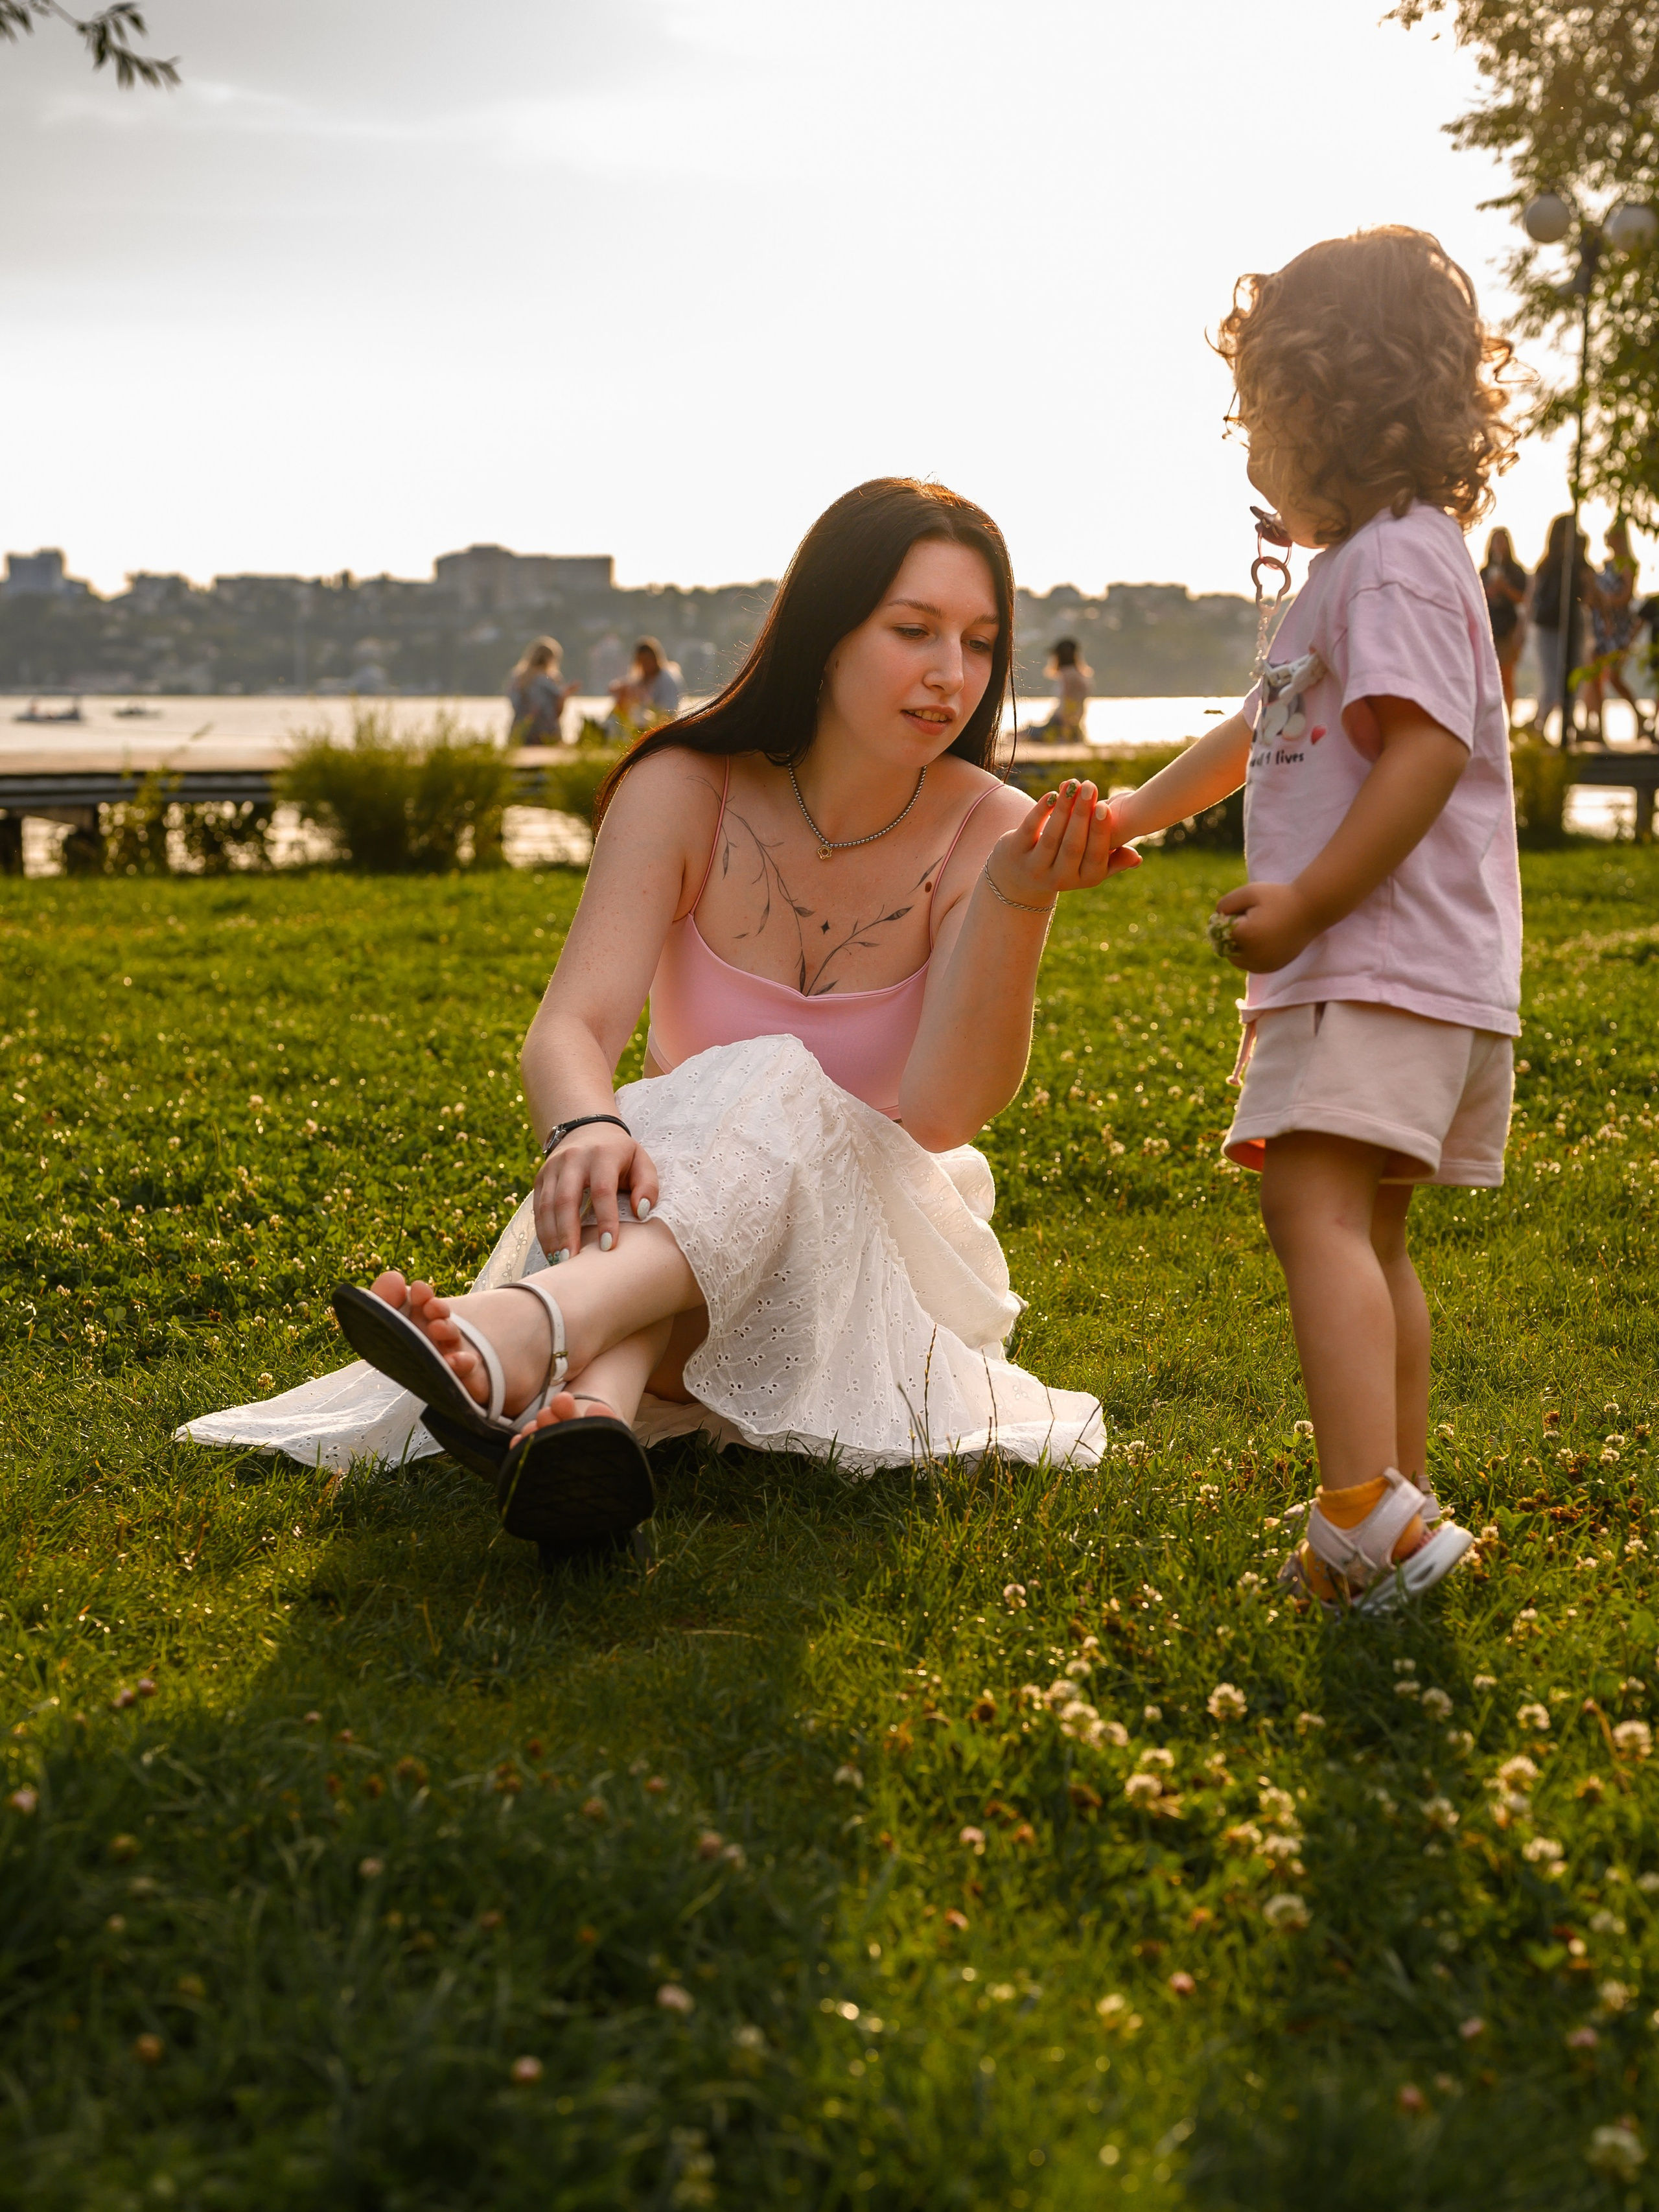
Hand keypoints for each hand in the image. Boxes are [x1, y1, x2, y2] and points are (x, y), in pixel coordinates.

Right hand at [532, 1124, 660, 1261]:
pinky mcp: (541, 1177)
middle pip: (566, 1199)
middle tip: (573, 1261)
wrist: (588, 1129)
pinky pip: (537, 1207)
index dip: (605, 1219)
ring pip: (547, 1205)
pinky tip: (551, 1251)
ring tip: (560, 1262)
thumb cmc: (621, 1155)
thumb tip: (642, 1212)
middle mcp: (573, 1159)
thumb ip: (647, 1185)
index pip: (602, 1190)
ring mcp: (553, 1168)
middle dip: (568, 1232)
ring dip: (552, 1235)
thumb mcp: (642, 1162)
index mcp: (602, 1155)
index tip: (608, 1247)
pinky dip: (543, 1231)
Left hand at [988, 781, 1142, 908]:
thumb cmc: (1066, 864)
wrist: (1020, 879)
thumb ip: (1114, 861)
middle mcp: (1059, 879)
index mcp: (1084, 879)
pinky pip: (1029, 830)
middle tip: (1090, 786)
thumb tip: (1136, 858)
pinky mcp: (1015, 852)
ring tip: (1072, 784)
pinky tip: (1051, 794)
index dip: (1099, 832)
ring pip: (1052, 837)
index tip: (1105, 807)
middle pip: (1073, 846)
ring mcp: (1034, 868)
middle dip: (1082, 815)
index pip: (1095, 857)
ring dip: (1063, 808)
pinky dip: (1040, 812)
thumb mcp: (1090, 867)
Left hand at [1212, 879, 1319, 971]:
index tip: (1245, 910)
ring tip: (1259, 928)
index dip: (1229, 919)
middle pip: (1226, 947)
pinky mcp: (1271, 968)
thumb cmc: (1279, 897)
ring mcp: (1264, 965)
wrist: (1311, 909)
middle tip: (1253, 919)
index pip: (1220, 932)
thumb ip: (1226, 903)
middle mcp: (1254, 956)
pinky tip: (1263, 938)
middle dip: (1233, 934)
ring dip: (1239, 946)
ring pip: (1236, 959)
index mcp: (1246, 936)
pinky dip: (1250, 954)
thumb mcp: (1249, 892)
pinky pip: (1250, 964)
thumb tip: (1215, 920)